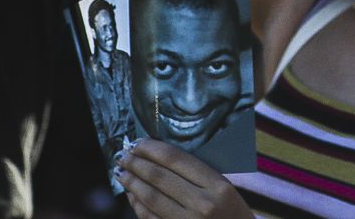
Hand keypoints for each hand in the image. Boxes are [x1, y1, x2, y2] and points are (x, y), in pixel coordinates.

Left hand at [116, 139, 252, 218]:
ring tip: (122, 173)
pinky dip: (137, 204)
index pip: (176, 160)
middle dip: (136, 164)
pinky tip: (131, 195)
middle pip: (159, 177)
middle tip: (123, 156)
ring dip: (132, 183)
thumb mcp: (225, 189)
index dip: (152, 149)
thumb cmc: (233, 213)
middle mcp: (202, 203)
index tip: (138, 143)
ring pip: (151, 197)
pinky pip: (150, 217)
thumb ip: (198, 174)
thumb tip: (159, 157)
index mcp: (218, 185)